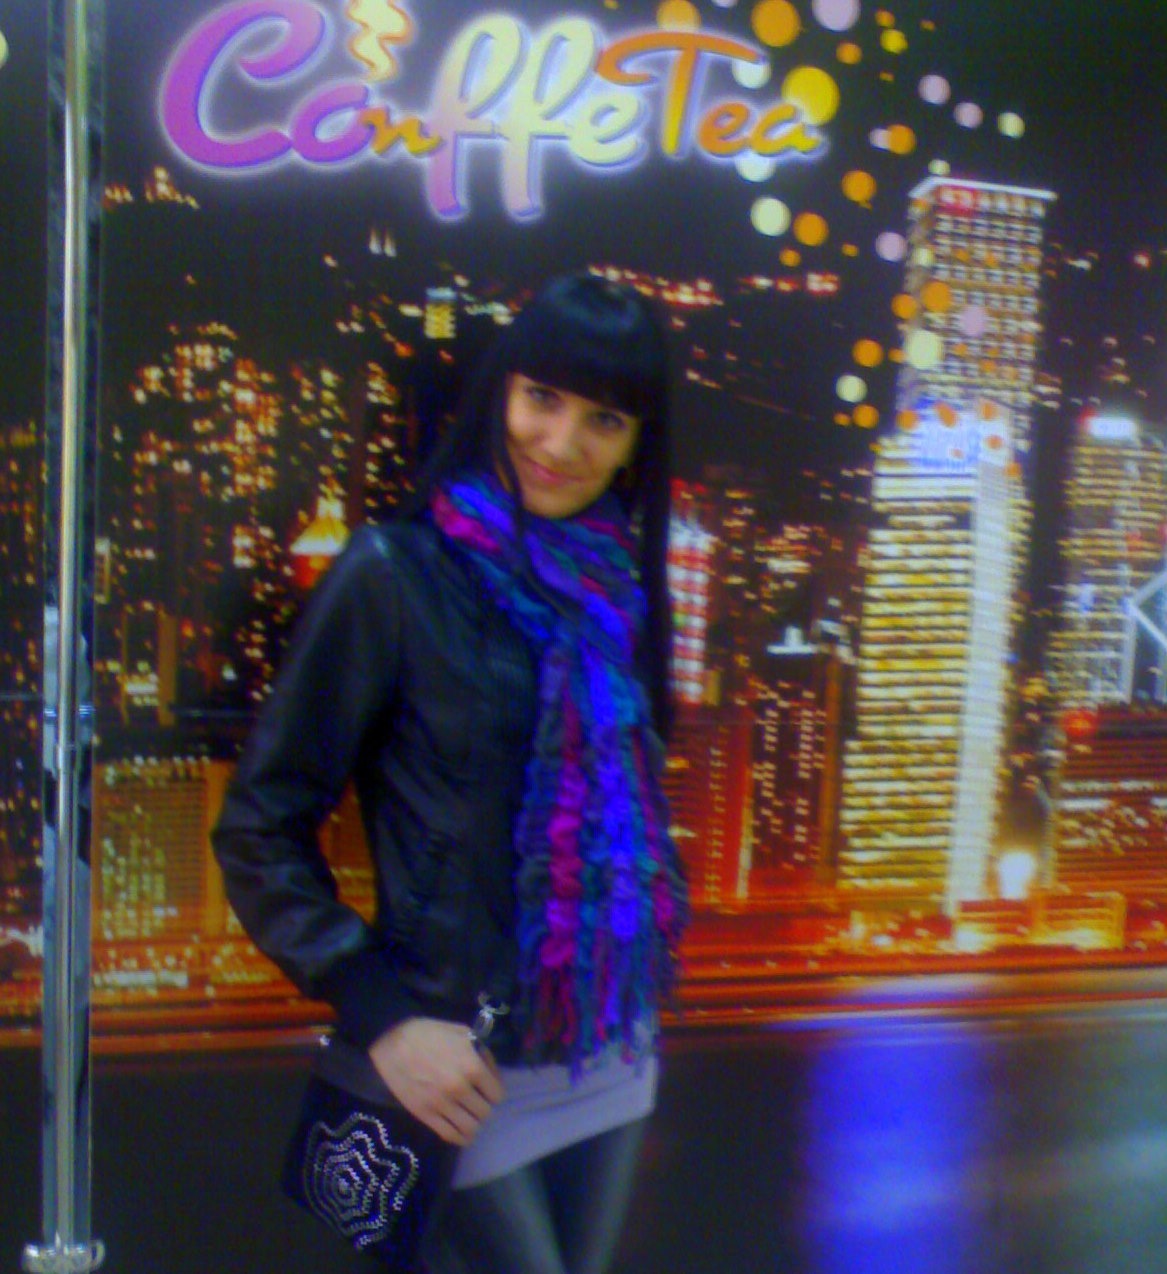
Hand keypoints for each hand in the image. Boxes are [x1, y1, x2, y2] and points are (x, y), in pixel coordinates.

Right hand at [368, 1017, 503, 1145]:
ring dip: (473, 1123)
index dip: (493, 1091)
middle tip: (476, 1100)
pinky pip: (450, 1135)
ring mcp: (442, 1105)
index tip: (487, 1089)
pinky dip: (460, 1136)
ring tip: (468, 1115)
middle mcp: (460, 1089)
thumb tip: (491, 1074)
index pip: (497, 1095)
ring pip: (470, 1128)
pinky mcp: (425, 1115)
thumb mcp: (463, 1033)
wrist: (393, 1044)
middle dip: (483, 1106)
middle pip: (485, 1113)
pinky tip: (460, 1130)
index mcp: (472, 1067)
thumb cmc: (429, 1034)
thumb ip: (482, 1054)